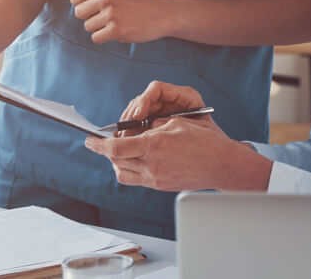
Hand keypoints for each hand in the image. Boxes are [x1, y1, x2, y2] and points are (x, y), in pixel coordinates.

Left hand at [60, 0, 175, 43]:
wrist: (159, 13)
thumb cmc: (132, 1)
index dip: (84, 5)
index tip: (99, 5)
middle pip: (79, 13)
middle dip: (91, 17)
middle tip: (108, 15)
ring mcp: (111, 13)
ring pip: (87, 26)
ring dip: (99, 28)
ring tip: (115, 22)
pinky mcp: (116, 29)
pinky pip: (96, 38)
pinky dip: (104, 37)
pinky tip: (117, 31)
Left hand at [85, 116, 272, 191]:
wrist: (221, 165)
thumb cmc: (203, 140)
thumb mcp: (175, 124)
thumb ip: (152, 127)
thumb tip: (137, 130)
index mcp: (154, 146)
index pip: (116, 148)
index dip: (98, 145)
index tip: (89, 140)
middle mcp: (152, 165)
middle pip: (116, 161)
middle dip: (106, 152)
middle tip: (104, 143)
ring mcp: (156, 179)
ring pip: (123, 174)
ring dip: (116, 163)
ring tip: (119, 152)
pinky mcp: (161, 186)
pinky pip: (136, 180)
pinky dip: (130, 169)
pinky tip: (135, 160)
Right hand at [117, 81, 205, 132]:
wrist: (218, 154)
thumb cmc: (210, 139)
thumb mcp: (196, 128)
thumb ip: (174, 122)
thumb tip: (149, 123)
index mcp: (184, 96)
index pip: (156, 89)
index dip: (144, 101)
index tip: (137, 116)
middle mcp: (171, 100)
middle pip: (143, 99)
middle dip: (132, 114)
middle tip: (125, 130)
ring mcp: (162, 110)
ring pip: (137, 110)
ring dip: (128, 122)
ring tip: (124, 136)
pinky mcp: (156, 122)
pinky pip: (138, 122)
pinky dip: (131, 130)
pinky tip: (127, 139)